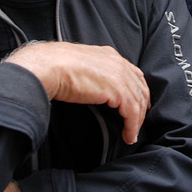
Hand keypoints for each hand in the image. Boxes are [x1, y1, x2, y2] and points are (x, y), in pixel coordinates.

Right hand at [7, 42, 149, 144]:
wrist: (49, 66)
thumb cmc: (54, 66)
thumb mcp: (79, 64)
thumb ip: (91, 72)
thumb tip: (90, 85)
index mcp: (109, 55)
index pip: (133, 73)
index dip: (138, 90)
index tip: (138, 104)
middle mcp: (118, 63)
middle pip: (140, 87)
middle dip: (142, 107)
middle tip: (138, 122)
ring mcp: (120, 75)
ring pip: (138, 102)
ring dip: (137, 121)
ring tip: (131, 134)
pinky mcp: (117, 90)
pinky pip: (132, 113)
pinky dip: (132, 127)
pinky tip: (128, 136)